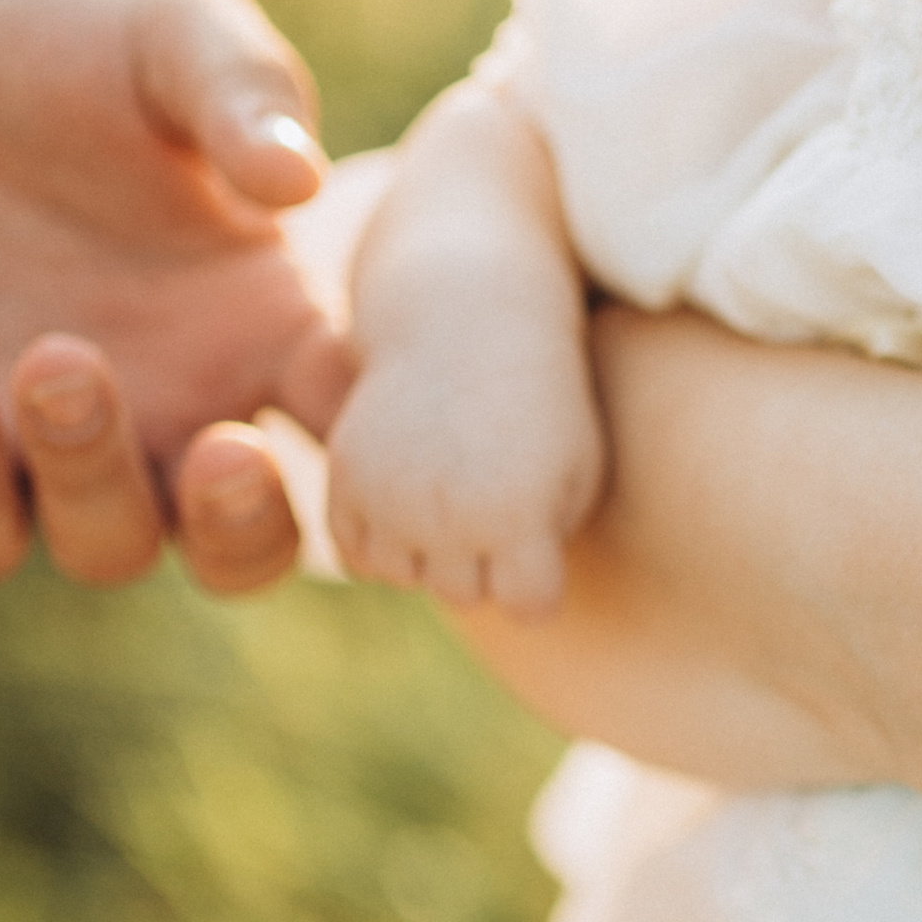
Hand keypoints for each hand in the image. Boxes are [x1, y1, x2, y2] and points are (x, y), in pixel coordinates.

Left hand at [0, 0, 352, 593]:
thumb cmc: (65, 37)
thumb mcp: (175, 39)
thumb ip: (247, 95)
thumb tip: (298, 181)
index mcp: (267, 328)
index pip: (357, 428)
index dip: (391, 460)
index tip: (381, 434)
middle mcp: (181, 407)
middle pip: (244, 546)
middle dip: (244, 532)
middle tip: (227, 453)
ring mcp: (64, 443)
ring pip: (108, 546)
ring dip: (92, 476)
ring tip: (54, 356)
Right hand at [327, 313, 606, 617]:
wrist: (464, 316)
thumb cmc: (540, 402)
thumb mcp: (578, 469)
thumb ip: (551, 545)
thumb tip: (504, 604)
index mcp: (515, 515)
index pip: (531, 606)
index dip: (541, 575)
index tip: (542, 531)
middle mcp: (446, 516)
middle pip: (467, 593)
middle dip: (486, 558)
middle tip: (496, 490)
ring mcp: (388, 499)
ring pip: (405, 577)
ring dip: (428, 548)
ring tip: (453, 489)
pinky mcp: (344, 480)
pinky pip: (356, 553)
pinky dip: (380, 536)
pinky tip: (410, 493)